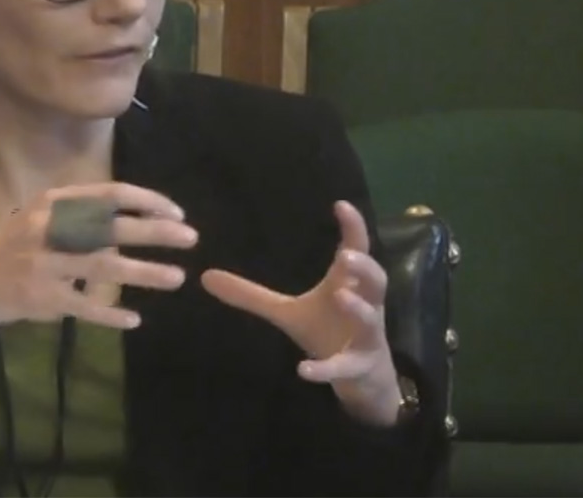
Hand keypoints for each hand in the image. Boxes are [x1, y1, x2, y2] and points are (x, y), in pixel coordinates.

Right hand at [0, 182, 197, 382]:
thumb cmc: (10, 248)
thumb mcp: (40, 218)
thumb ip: (79, 215)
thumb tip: (134, 215)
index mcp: (52, 203)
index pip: (109, 194)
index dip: (148, 201)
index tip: (177, 211)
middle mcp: (48, 229)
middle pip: (113, 228)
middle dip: (157, 232)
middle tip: (191, 238)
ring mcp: (44, 266)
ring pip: (105, 268)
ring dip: (145, 273)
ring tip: (177, 278)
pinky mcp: (41, 299)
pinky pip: (84, 307)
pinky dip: (110, 314)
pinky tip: (133, 319)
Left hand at [201, 200, 401, 425]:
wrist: (359, 377)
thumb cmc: (326, 331)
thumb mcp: (287, 311)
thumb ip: (252, 295)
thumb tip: (206, 277)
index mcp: (348, 285)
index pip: (356, 251)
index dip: (353, 228)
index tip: (341, 205)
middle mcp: (364, 305)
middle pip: (376, 281)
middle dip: (364, 267)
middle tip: (345, 257)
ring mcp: (365, 338)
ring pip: (370, 321)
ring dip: (358, 308)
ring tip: (340, 295)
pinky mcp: (358, 367)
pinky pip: (344, 367)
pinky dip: (326, 368)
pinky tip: (303, 370)